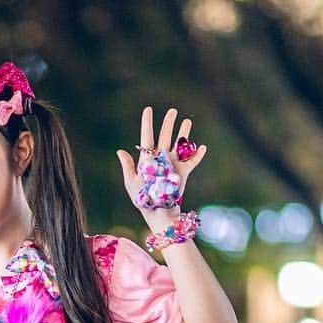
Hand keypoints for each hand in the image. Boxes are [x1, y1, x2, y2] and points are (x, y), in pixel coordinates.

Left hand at [116, 106, 206, 223]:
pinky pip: (192, 162)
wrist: (158, 212)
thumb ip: (128, 166)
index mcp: (147, 159)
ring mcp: (173, 165)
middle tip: (173, 111)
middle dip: (169, 123)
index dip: (147, 123)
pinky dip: (197, 155)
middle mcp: (161, 159)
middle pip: (165, 137)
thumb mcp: (132, 183)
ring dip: (184, 133)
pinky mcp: (183, 173)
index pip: (147, 137)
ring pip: (179, 145)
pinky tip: (202, 147)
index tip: (148, 109)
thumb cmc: (142, 199)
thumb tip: (120, 150)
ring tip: (188, 121)